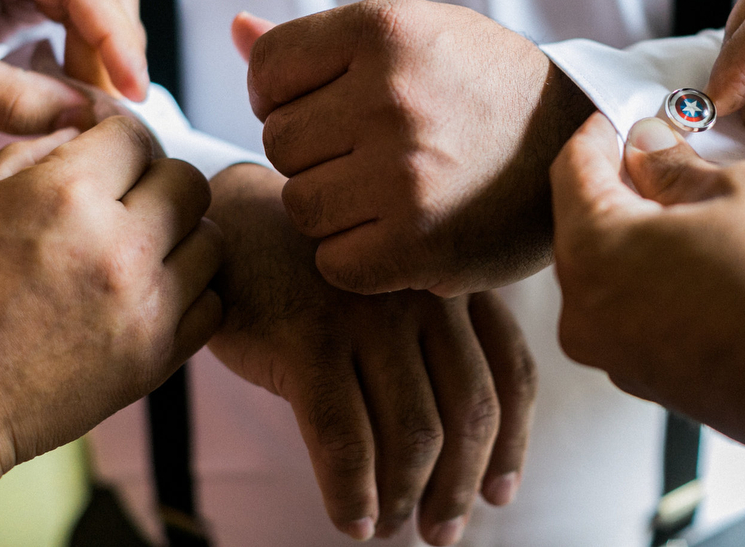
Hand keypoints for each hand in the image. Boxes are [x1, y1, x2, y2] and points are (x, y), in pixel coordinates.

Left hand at [0, 0, 147, 132]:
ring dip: (100, 53)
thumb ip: (15, 101)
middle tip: (104, 108)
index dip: (118, 42)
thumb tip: (89, 119)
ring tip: (86, 100)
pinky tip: (71, 82)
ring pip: (97, 1)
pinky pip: (73, 9)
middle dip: (111, 50)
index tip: (134, 93)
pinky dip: (81, 49)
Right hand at [0, 117, 221, 544]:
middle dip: (159, 184)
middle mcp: (120, 245)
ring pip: (211, 239)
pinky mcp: (160, 355)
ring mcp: (147, 303)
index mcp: (68, 196)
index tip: (109, 161)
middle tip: (128, 205)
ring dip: (180, 239)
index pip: (137, 136)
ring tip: (139, 254)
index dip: (119, 143)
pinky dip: (190, 295)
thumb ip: (37, 154)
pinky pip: (213, 302)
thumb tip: (87, 129)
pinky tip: (150, 296)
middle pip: (189, 181)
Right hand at [205, 163, 537, 545]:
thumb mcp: (392, 295)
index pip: (512, 371)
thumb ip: (432, 347)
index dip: (512, 442)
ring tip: (388, 529)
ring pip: (413, 432)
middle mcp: (422, 297)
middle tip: (441, 532)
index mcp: (452, 286)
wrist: (232, 228)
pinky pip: (344, 437)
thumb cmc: (317, 279)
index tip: (499, 493)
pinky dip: (351, 492)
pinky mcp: (308, 338)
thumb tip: (462, 456)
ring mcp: (367, 316)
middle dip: (460, 485)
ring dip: (404, 498)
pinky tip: (350, 520)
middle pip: (469, 410)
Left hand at [236, 0, 593, 295]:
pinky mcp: (419, 244)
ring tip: (389, 189)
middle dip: (315, 151)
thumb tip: (236, 31)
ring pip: (300, 205)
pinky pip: (333, 262)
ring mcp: (405, 174)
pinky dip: (358, 256)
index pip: (266, 72)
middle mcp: (391, 97)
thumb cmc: (482, 82)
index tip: (329, 106)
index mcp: (383, 30)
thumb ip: (320, 41)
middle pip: (278, 142)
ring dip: (333, 206)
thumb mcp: (413, 34)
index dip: (286, 95)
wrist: (575, 135)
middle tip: (372, 151)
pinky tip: (398, 231)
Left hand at [550, 114, 744, 455]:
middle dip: (619, 181)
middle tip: (665, 153)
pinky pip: (631, 309)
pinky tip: (702, 259)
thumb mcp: (743, 189)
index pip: (571, 168)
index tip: (625, 119)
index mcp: (594, 251)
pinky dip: (653, 277)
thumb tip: (648, 146)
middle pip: (582, 221)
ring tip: (693, 206)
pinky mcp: (645, 378)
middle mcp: (585, 310)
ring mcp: (612, 353)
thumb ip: (676, 163)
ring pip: (608, 268)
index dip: (599, 132)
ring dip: (638, 232)